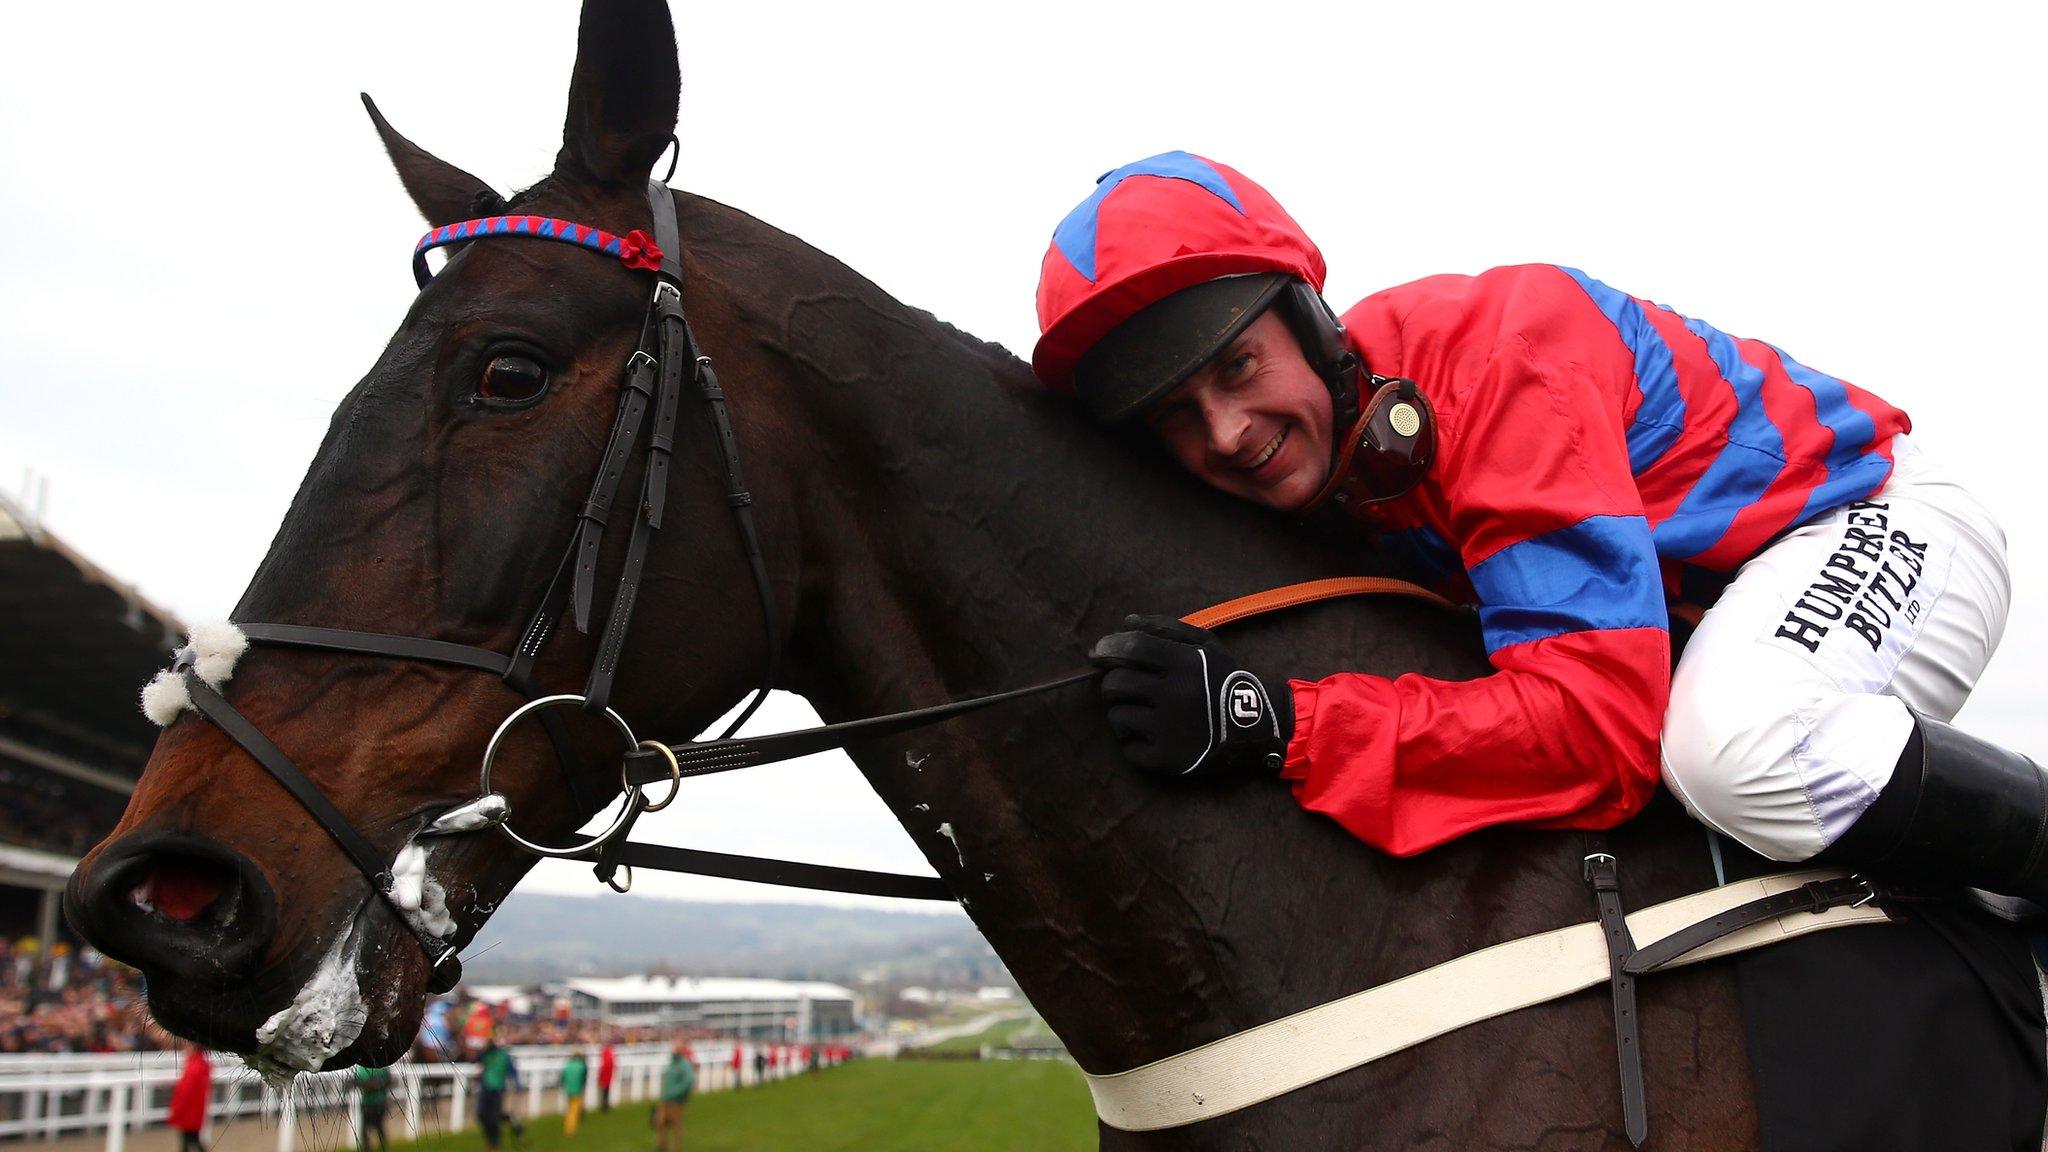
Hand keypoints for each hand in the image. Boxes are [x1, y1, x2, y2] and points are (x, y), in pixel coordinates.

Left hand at [1087, 614, 1291, 777]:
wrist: (1254, 731)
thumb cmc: (1224, 682)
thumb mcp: (1205, 647)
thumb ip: (1166, 629)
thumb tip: (1126, 622)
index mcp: (1185, 664)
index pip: (1132, 648)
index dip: (1109, 646)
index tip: (1099, 652)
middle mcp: (1175, 696)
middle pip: (1115, 684)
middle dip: (1113, 682)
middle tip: (1124, 686)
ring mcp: (1169, 731)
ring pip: (1116, 716)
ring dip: (1123, 711)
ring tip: (1141, 711)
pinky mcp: (1165, 760)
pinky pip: (1128, 748)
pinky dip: (1134, 741)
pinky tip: (1152, 735)